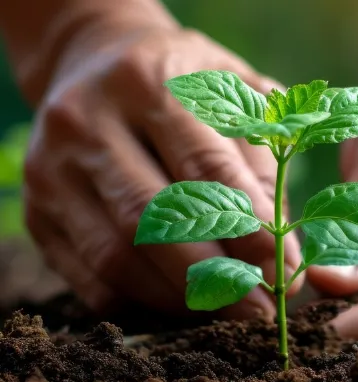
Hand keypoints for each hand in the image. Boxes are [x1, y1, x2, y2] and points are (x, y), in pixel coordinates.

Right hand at [23, 23, 301, 317]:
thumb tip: (280, 259)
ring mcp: (52, 169)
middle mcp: (88, 122)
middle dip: (213, 277)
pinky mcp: (38, 211)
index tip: (285, 275)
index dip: (249, 230)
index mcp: (150, 83)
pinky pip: (90, 277)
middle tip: (258, 311)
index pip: (206, 169)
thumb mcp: (236, 96)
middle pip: (151, 219)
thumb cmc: (185, 83)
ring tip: (226, 310)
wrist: (96, 60)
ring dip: (179, 297)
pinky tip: (181, 302)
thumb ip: (263, 164)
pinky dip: (141, 301)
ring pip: (116, 255)